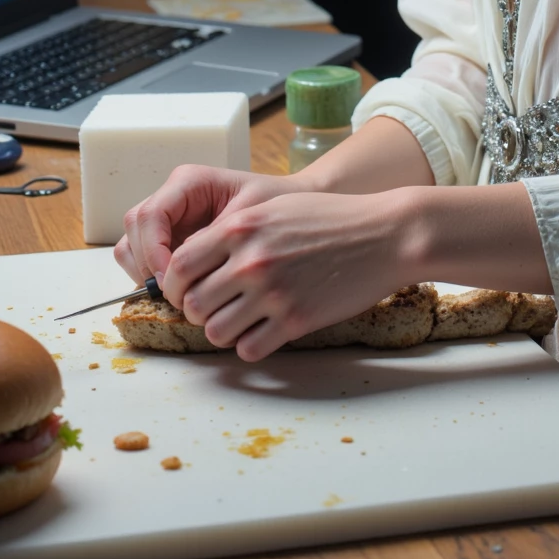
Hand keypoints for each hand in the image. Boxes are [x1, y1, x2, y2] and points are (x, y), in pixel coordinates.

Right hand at [114, 165, 294, 287]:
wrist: (289, 206)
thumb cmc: (274, 205)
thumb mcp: (251, 217)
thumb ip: (215, 236)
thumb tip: (182, 264)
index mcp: (188, 182)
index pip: (151, 214)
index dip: (152, 249)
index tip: (171, 279)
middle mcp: (172, 196)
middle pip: (135, 227)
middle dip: (146, 263)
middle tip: (173, 292)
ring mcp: (168, 217)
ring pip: (132, 242)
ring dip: (144, 271)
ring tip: (175, 292)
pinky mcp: (169, 237)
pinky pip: (143, 257)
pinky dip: (152, 276)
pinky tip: (180, 290)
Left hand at [159, 187, 418, 361]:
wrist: (383, 235)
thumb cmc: (329, 219)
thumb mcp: (274, 209)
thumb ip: (233, 233)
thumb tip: (193, 264)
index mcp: (240, 227)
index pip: (178, 266)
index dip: (174, 284)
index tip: (187, 290)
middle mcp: (250, 260)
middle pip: (191, 303)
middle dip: (199, 310)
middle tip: (217, 307)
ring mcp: (272, 292)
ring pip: (215, 332)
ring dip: (224, 330)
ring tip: (243, 320)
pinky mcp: (294, 320)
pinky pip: (248, 349)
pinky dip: (251, 345)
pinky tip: (266, 331)